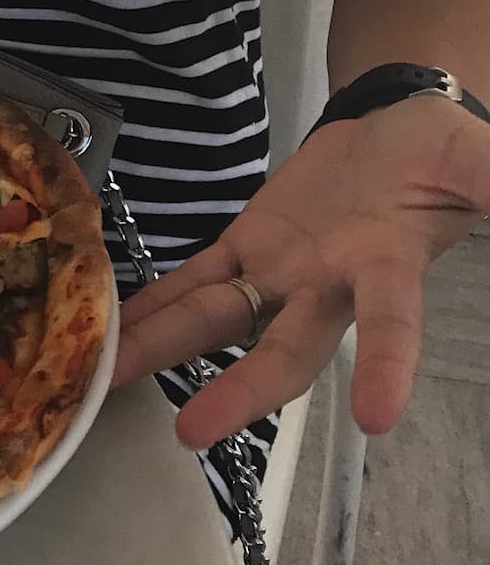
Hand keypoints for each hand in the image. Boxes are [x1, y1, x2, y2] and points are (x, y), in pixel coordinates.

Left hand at [112, 94, 489, 448]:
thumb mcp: (474, 159)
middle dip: (240, 392)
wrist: (395, 130)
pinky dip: (156, 303)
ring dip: (166, 350)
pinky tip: (117, 331)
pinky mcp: (249, 245)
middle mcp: (330, 288)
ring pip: (221, 322)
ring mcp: (284, 272)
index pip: (393, 323)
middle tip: (193, 434)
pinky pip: (197, 279)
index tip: (377, 418)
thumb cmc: (438, 153)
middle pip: (285, 350)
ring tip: (112, 383)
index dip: (388, 365)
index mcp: (389, 268)